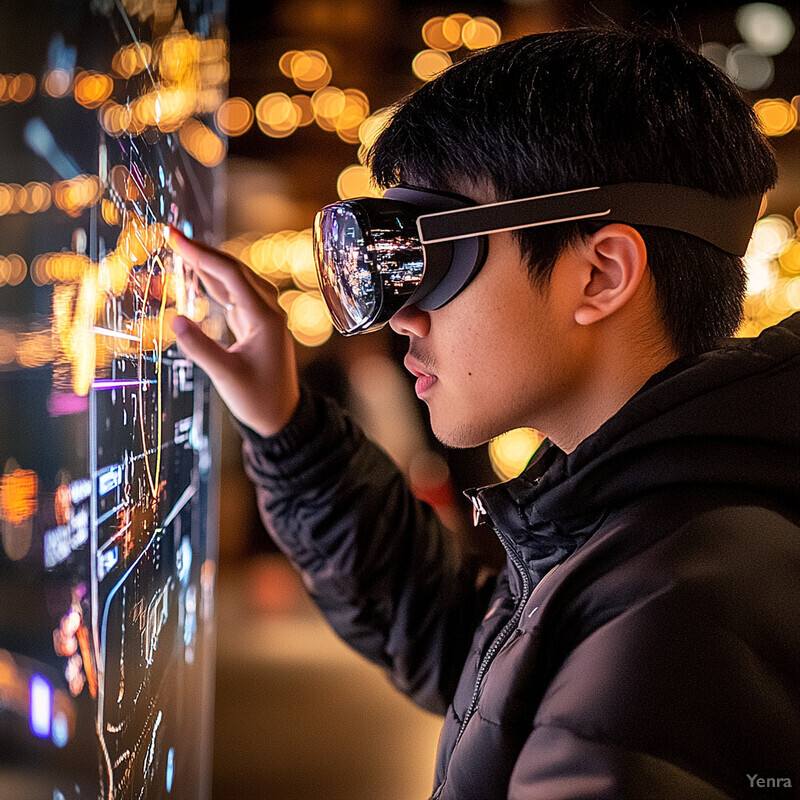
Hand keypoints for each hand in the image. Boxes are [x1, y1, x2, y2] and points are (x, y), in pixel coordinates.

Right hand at [167, 227, 300, 436]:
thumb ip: (200, 348)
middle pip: (235, 270)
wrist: (282, 416)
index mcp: (265, 319)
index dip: (202, 255)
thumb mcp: (226, 376)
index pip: (231, 275)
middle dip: (204, 252)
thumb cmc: (258, 400)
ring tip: (182, 248)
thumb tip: (175, 320)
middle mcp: (269, 312)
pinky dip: (218, 282)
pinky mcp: (258, 325)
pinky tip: (201, 274)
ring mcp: (265, 317)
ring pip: (237, 280)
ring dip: (211, 264)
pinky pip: (237, 295)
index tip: (175, 238)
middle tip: (173, 235)